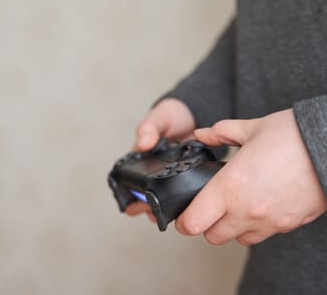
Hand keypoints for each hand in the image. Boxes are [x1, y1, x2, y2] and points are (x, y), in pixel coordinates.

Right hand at [126, 98, 195, 221]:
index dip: (131, 196)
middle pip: (146, 195)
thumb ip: (149, 128)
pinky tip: (189, 204)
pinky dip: (186, 199)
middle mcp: (154, 171)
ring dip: (165, 207)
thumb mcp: (159, 117)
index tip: (133, 206)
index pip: (131, 182)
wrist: (195, 114)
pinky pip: (185, 193)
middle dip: (146, 207)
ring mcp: (171, 177)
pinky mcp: (189, 178)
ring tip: (169, 213)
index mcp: (142, 159)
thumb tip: (142, 145)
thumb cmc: (171, 116)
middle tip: (151, 212)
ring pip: (165, 199)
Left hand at [175, 109, 326, 244]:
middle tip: (210, 205)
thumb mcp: (249, 128)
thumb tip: (201, 134)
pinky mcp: (288, 225)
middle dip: (206, 224)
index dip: (184, 220)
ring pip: (237, 239)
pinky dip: (254, 226)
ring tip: (236, 204)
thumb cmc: (292, 136)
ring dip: (231, 227)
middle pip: (212, 236)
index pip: (194, 222)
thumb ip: (219, 133)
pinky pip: (263, 235)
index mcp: (230, 187)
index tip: (184, 212)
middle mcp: (246, 210)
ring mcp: (269, 221)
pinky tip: (259, 203)